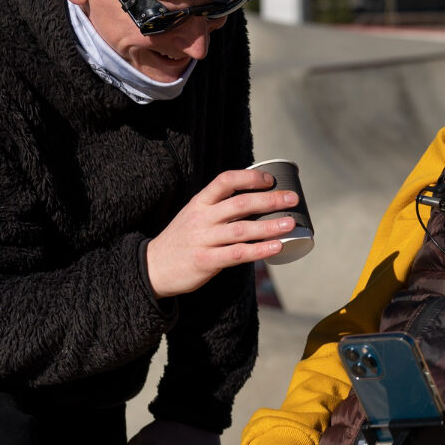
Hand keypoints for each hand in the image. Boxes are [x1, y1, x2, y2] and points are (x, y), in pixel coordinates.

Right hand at [146, 169, 299, 297]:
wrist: (152, 267)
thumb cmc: (181, 240)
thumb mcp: (194, 215)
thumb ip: (218, 208)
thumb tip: (256, 202)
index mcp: (199, 202)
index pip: (225, 181)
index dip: (250, 178)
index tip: (270, 179)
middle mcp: (202, 218)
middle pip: (240, 204)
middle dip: (269, 199)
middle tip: (292, 199)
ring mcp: (203, 239)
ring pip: (242, 229)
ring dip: (270, 225)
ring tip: (291, 223)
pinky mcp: (205, 261)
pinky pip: (237, 254)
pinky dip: (259, 250)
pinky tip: (276, 247)